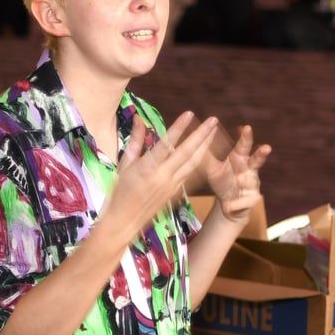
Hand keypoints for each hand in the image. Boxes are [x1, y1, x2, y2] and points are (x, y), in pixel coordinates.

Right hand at [104, 112, 217, 242]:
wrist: (125, 221)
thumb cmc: (120, 191)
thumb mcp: (124, 164)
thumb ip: (136, 141)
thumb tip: (139, 118)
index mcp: (147, 168)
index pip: (166, 144)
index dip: (179, 128)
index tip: (190, 114)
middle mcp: (163, 176)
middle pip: (187, 153)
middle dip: (202, 135)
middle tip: (213, 120)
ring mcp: (172, 185)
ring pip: (193, 163)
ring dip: (205, 146)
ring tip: (214, 131)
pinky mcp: (176, 191)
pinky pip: (190, 172)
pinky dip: (199, 160)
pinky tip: (206, 150)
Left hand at [204, 125, 272, 223]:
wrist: (228, 206)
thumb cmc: (222, 182)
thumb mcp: (212, 169)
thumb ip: (208, 156)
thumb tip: (198, 138)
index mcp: (240, 159)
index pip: (243, 146)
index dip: (246, 137)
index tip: (247, 128)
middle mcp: (250, 169)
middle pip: (256, 160)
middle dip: (261, 154)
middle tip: (267, 147)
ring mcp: (253, 184)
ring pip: (255, 182)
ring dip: (249, 185)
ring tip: (245, 183)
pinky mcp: (253, 199)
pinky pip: (243, 202)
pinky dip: (234, 204)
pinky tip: (228, 207)